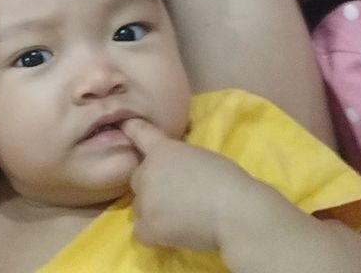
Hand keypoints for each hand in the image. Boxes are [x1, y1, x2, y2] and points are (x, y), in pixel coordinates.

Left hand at [121, 117, 255, 251]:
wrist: (235, 211)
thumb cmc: (229, 182)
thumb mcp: (202, 158)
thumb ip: (181, 162)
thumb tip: (177, 174)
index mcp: (163, 150)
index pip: (139, 132)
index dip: (131, 128)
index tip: (125, 125)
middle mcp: (147, 171)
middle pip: (137, 179)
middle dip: (151, 187)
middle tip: (175, 197)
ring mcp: (145, 200)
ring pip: (139, 207)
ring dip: (152, 211)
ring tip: (178, 218)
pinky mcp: (148, 226)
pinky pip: (140, 232)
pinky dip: (153, 235)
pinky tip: (171, 234)